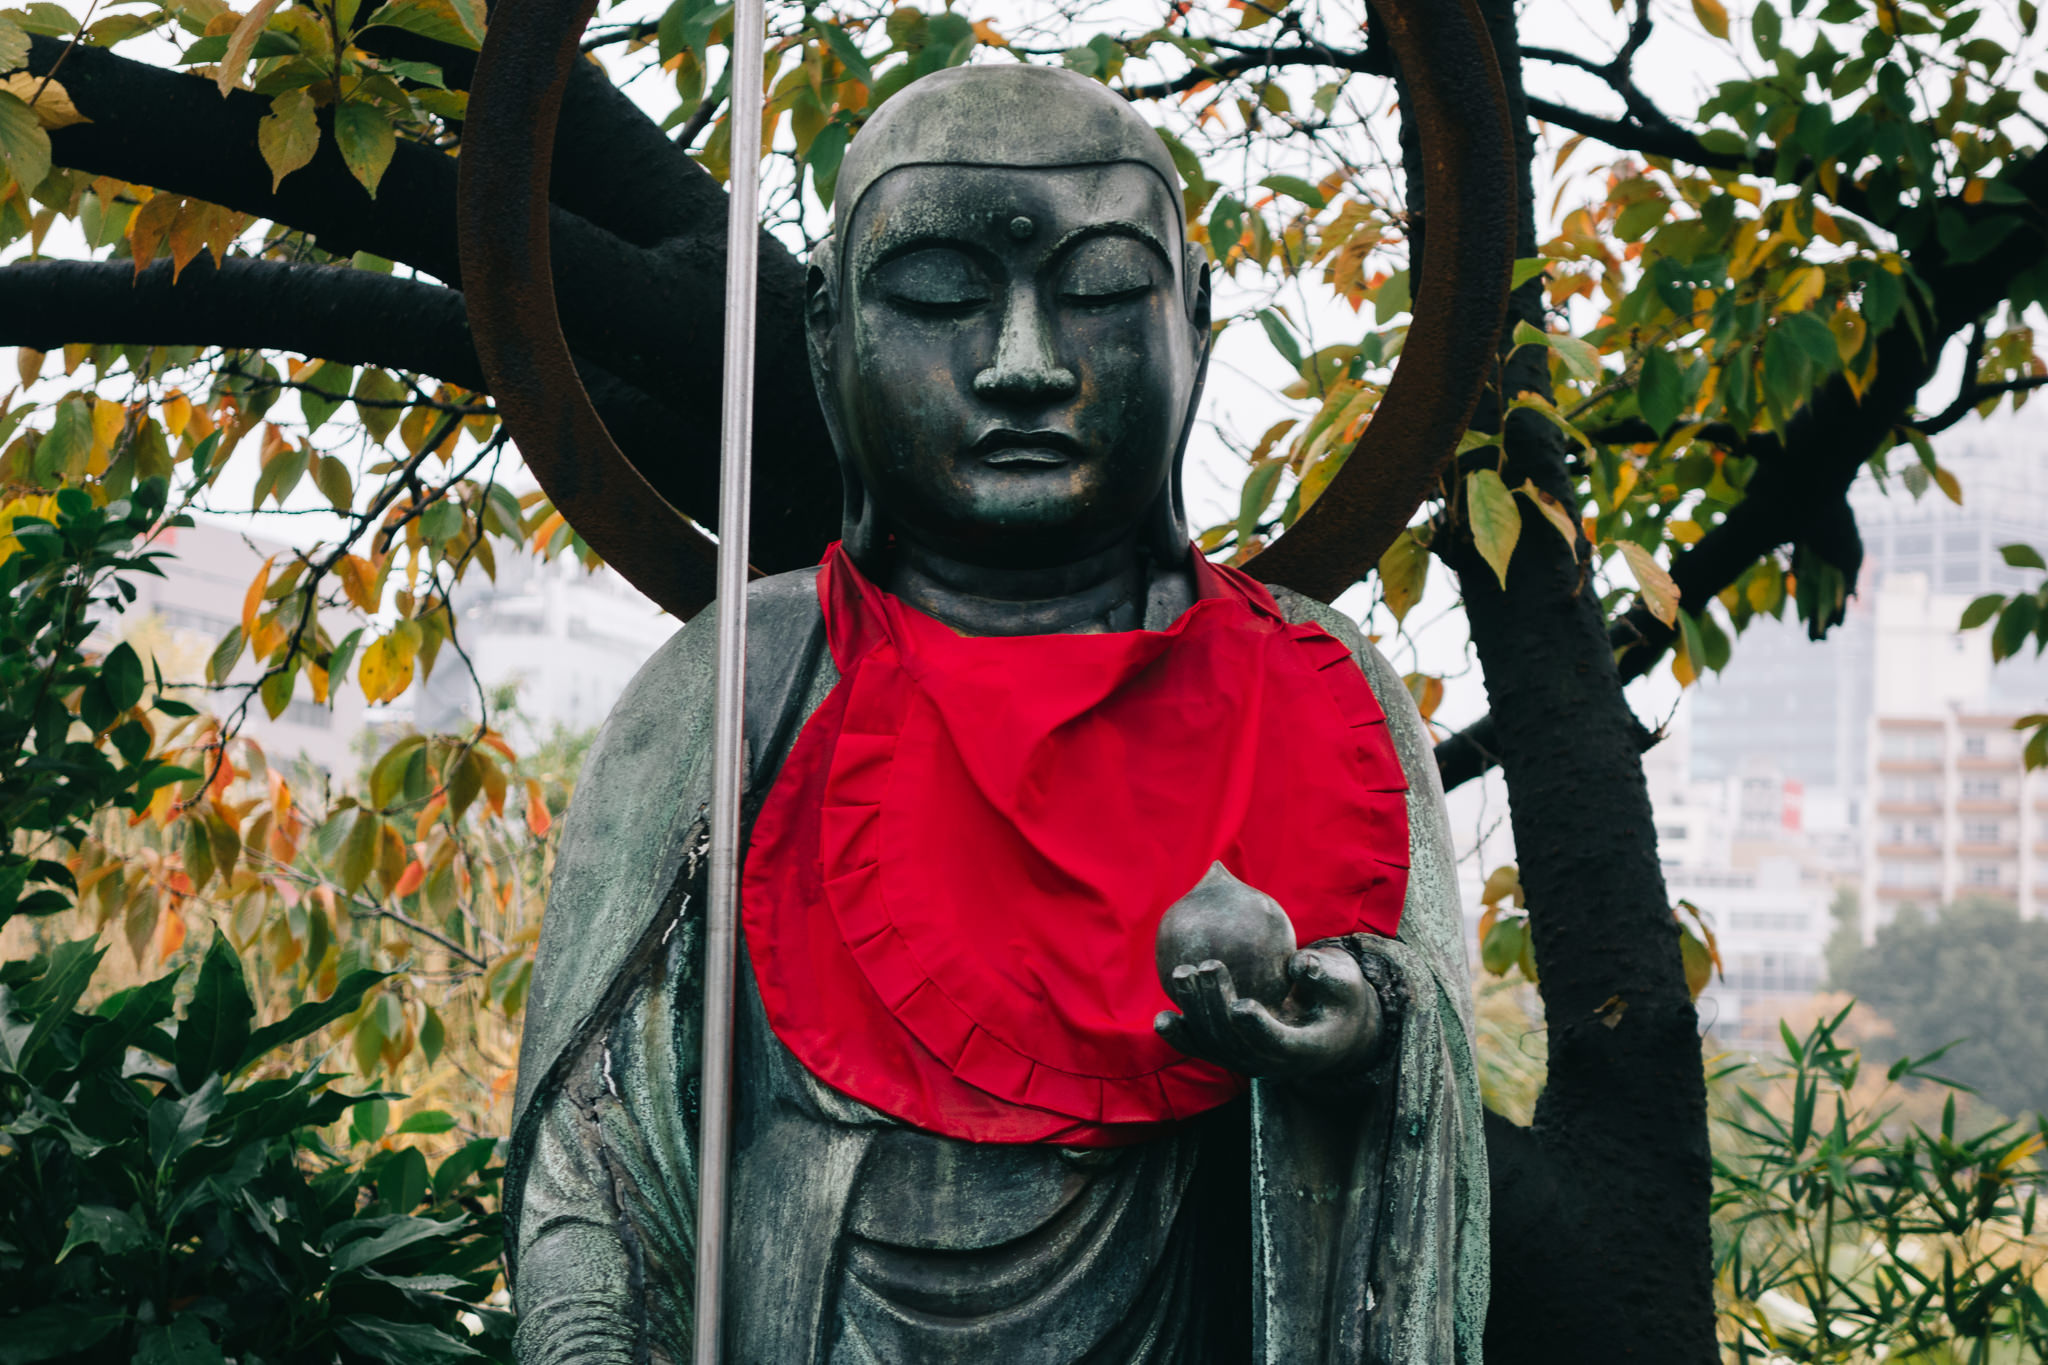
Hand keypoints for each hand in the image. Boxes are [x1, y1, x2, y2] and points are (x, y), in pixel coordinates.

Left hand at [1153, 944, 1382, 1079]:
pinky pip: (1203, 1049)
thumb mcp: (1344, 983)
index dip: (1258, 1029)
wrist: (1329, 1030)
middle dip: (1217, 1006)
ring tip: (1182, 973)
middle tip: (1207, 966)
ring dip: (1194, 1012)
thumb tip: (1298, 962)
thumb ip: (1324, 974)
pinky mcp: (1231, 1055)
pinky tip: (1161, 1018)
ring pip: (1215, 1047)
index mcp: (1304, 1050)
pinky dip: (1181, 1037)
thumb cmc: (1338, 998)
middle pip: (1237, 1043)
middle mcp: (1272, 1064)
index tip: (1241, 1005)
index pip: (1277, 1043)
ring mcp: (1248, 1063)